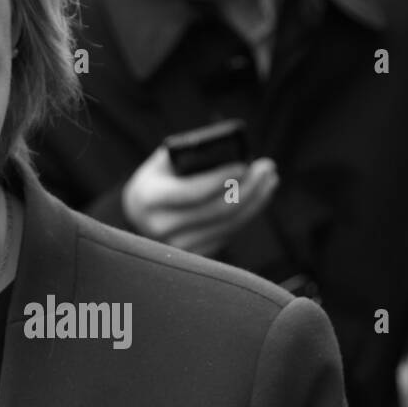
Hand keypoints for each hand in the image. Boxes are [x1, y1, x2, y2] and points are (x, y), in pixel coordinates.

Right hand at [122, 146, 278, 257]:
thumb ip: (188, 155)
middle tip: (267, 168)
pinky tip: (258, 197)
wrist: (139, 213)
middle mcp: (160, 227)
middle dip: (248, 188)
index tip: (245, 165)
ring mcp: (178, 246)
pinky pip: (229, 234)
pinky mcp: (194, 256)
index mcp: (149, 199)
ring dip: (256, 201)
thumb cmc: (157, 179)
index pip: (193, 192)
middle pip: (217, 210)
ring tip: (269, 180)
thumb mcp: (162, 162)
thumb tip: (229, 150)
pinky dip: (248, 215)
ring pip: (229, 225)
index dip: (222, 179)